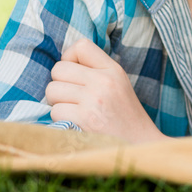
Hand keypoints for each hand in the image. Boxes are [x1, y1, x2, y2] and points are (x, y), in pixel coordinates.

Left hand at [46, 38, 166, 143]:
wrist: (139, 146)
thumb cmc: (125, 116)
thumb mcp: (119, 84)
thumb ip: (96, 70)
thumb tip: (63, 61)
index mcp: (113, 69)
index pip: (80, 45)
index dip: (69, 58)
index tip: (75, 74)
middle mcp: (103, 81)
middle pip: (58, 69)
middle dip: (59, 84)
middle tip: (72, 97)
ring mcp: (93, 100)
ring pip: (52, 90)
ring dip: (57, 103)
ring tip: (74, 111)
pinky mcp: (84, 119)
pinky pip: (55, 111)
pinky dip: (61, 120)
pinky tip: (76, 124)